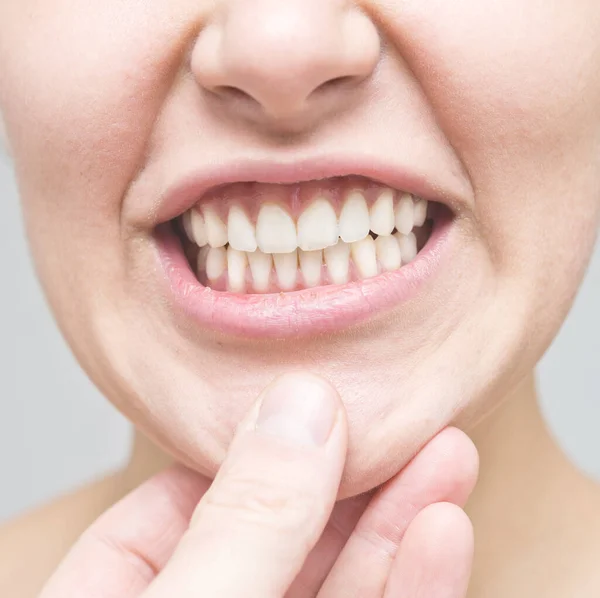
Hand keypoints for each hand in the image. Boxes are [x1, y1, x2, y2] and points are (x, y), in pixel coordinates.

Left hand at [40, 373, 478, 597]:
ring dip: (400, 525)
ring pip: (338, 580)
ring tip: (448, 456)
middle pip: (283, 536)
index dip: (262, 452)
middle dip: (356, 477)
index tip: (325, 401)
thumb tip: (301, 405)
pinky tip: (442, 529)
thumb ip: (240, 522)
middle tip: (413, 414)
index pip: (189, 501)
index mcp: (122, 597)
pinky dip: (409, 583)